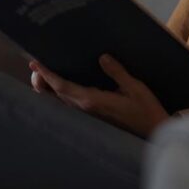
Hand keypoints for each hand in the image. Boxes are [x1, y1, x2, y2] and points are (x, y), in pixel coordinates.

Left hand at [28, 55, 170, 138]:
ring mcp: (88, 114)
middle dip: (43, 81)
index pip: (62, 87)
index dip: (47, 75)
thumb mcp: (134, 87)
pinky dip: (61, 94)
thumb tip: (102, 57)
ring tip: (43, 74)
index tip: (35, 64)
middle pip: (56, 96)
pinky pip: (70, 104)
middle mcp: (86, 109)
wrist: (153, 130)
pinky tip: (63, 86)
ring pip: (61, 102)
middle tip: (35, 67)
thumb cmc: (145, 110)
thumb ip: (117, 72)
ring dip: (50, 89)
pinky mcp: (93, 116)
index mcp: (92, 100)